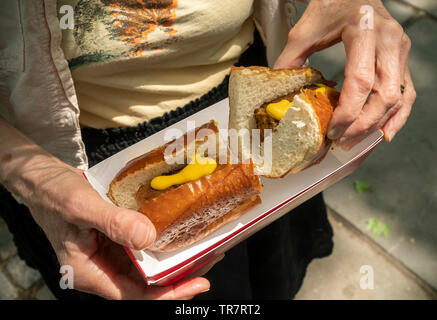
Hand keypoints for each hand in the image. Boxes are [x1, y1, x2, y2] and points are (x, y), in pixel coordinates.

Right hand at [1, 143, 209, 298]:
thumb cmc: (54, 194)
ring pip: (148, 267)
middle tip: (210, 258)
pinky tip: (180, 234)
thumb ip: (114, 223)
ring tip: (203, 248)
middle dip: (180, 276)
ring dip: (175, 260)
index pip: (136, 296)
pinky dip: (162, 244)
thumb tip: (149, 238)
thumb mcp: (81, 207)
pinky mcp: (115, 240)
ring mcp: (110, 256)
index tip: (197, 283)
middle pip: (147, 284)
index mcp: (91, 273)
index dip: (169, 293)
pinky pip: (143, 249)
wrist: (43, 179)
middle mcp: (102, 270)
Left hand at [274, 0, 415, 147]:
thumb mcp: (304, 31)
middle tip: (341, 141)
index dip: (347, 112)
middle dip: (362, 125)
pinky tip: (385, 133)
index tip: (332, 130)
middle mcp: (388, 41)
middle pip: (383, 94)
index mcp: (363, 30)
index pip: (360, 80)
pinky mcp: (403, 58)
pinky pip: (408, 92)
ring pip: (398, 97)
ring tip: (355, 141)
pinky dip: (398, 115)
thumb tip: (279, 94)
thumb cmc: (330, 6)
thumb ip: (291, 60)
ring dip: (377, 125)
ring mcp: (400, 50)